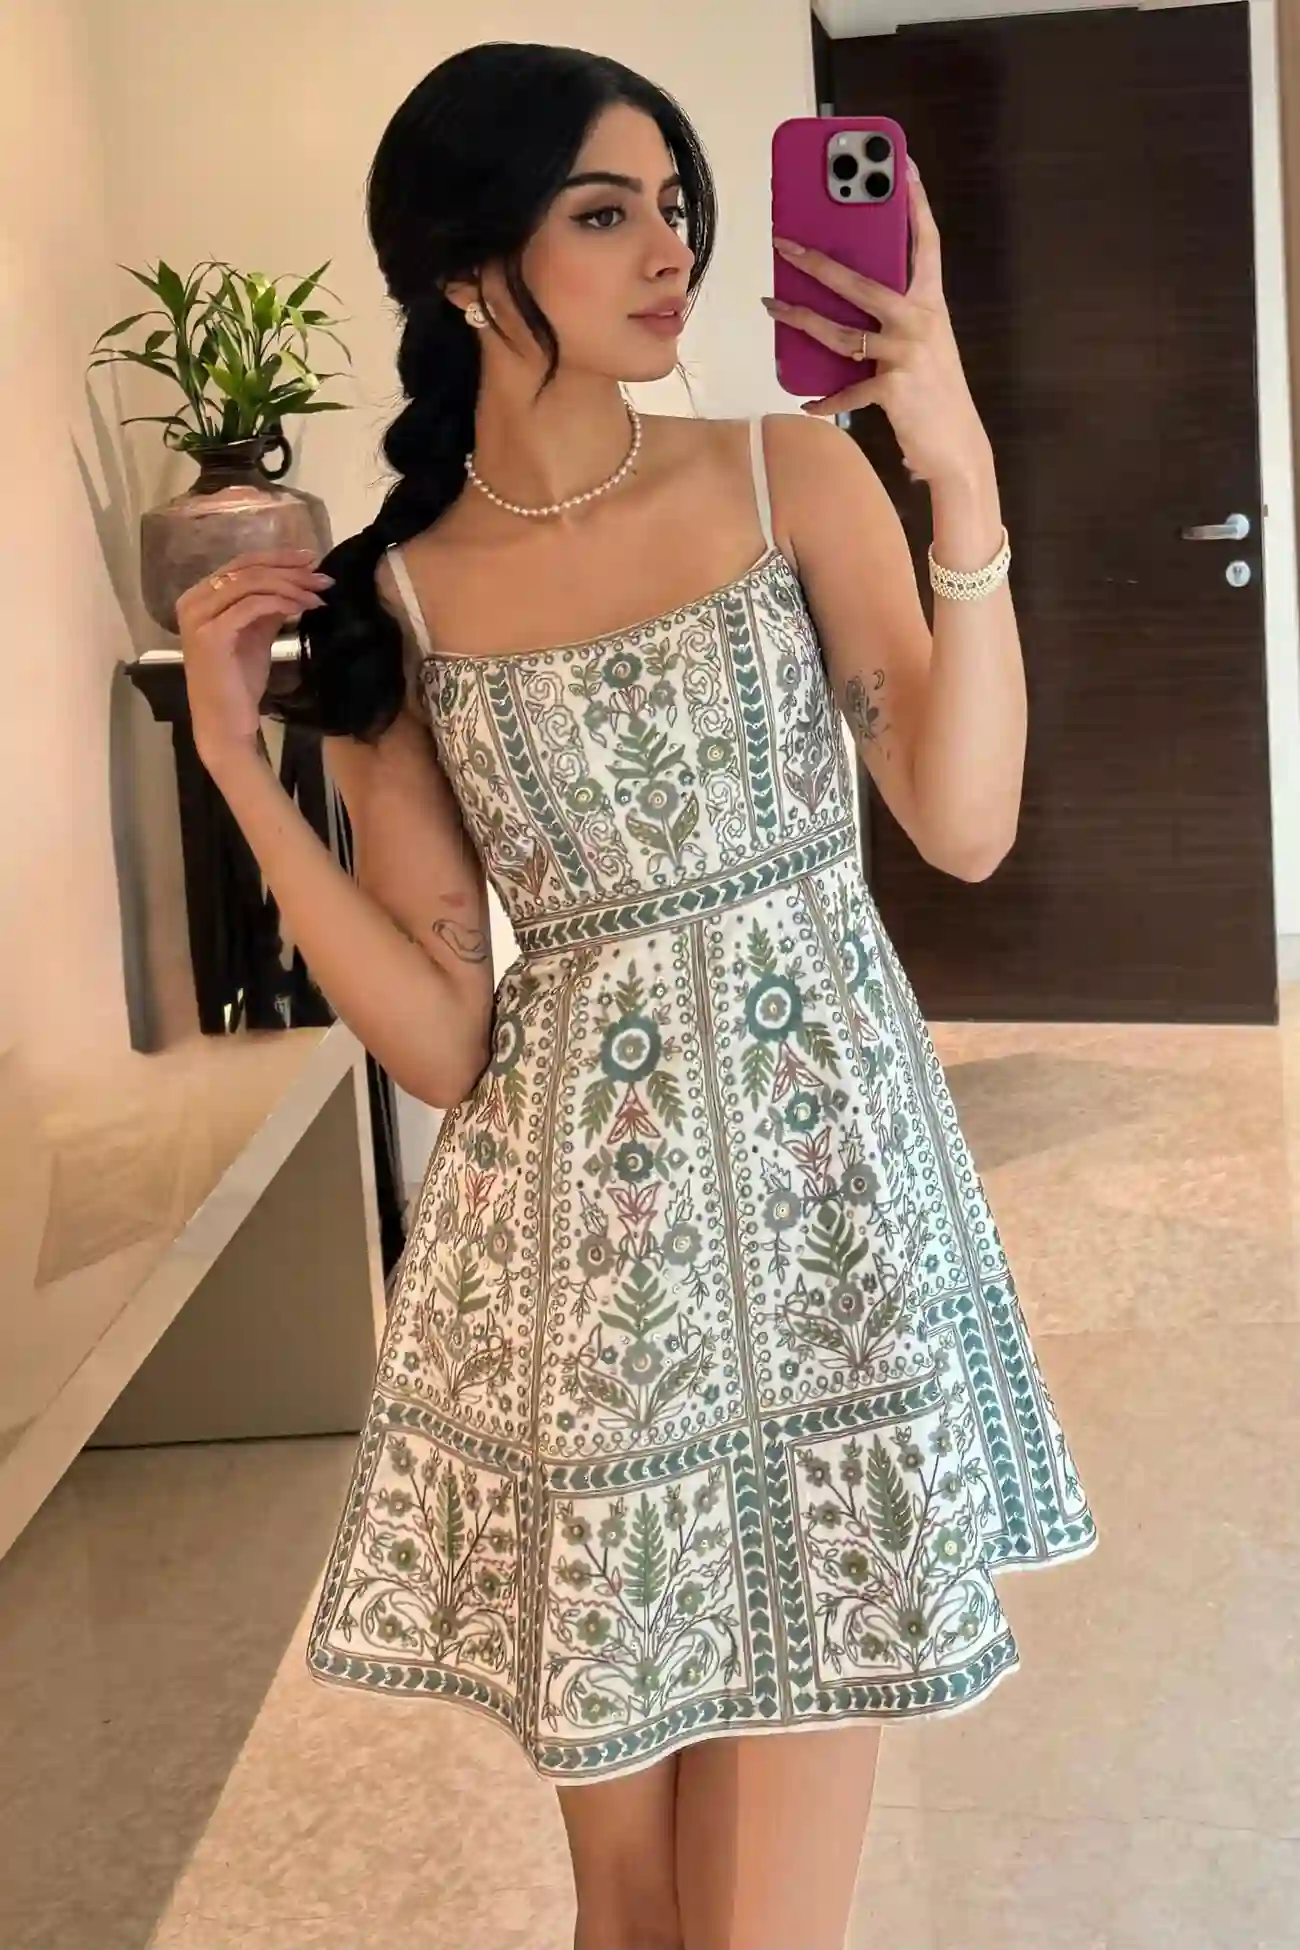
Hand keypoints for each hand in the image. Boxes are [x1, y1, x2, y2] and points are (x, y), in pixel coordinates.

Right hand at [175, 548, 333, 767]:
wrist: (225, 724)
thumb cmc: (238, 684)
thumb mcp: (255, 634)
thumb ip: (267, 606)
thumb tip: (296, 580)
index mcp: (199, 597)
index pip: (241, 564)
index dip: (278, 557)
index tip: (311, 560)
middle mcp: (193, 601)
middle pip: (247, 568)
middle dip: (290, 569)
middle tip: (322, 577)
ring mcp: (199, 617)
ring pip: (251, 582)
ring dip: (291, 585)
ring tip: (319, 595)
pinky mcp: (212, 635)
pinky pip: (252, 605)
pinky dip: (282, 602)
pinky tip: (304, 608)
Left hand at [765, 161, 992, 486]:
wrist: (958, 447)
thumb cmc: (935, 394)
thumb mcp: (924, 345)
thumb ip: (896, 319)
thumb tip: (850, 301)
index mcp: (931, 304)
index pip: (925, 243)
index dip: (915, 203)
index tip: (903, 166)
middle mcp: (920, 322)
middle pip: (861, 282)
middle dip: (818, 261)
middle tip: (784, 241)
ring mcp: (906, 354)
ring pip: (841, 332)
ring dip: (800, 318)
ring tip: (771, 305)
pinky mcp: (893, 389)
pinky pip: (847, 391)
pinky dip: (826, 400)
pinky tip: (808, 402)